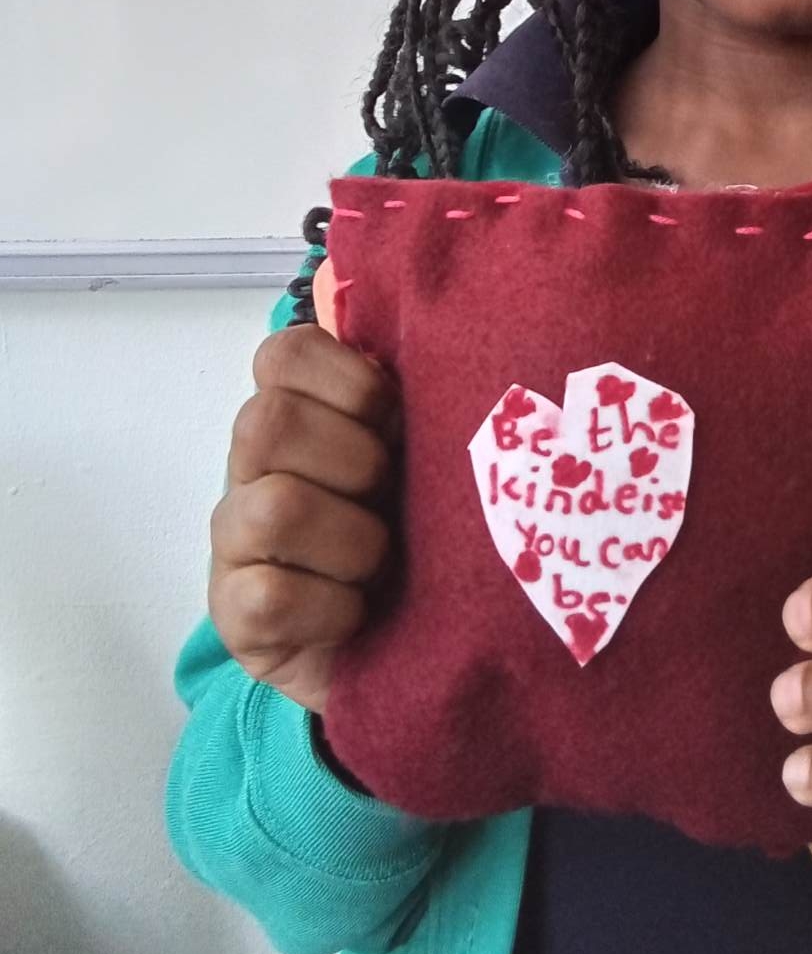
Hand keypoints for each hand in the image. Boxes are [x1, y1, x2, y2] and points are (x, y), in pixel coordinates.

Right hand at [208, 269, 401, 715]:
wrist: (420, 644)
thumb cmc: (429, 528)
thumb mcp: (432, 448)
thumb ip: (416, 382)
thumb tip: (414, 310)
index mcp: (300, 412)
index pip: (285, 353)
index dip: (349, 382)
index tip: (397, 419)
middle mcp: (253, 467)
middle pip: (267, 422)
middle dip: (354, 460)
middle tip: (392, 495)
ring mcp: (236, 543)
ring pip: (273, 507)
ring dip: (352, 540)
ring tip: (384, 562)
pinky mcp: (238, 618)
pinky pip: (269, 596)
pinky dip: (331, 607)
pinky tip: (358, 615)